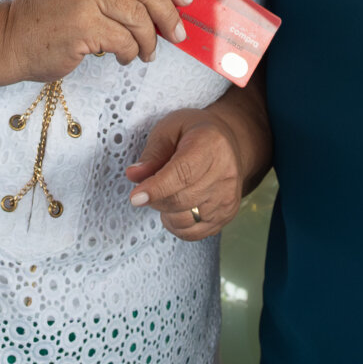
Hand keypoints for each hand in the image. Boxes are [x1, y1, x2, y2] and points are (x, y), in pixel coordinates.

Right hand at [0, 0, 186, 86]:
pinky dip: (130, 53)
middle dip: (169, 15)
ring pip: (139, 18)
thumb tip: (169, 2)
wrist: (12, 39)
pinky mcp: (82, 25)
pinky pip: (124, 41)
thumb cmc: (53, 18)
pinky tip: (124, 58)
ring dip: (149, 41)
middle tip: (177, 34)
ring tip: (145, 53)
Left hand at [125, 108, 250, 239]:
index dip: (157, 188)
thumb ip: (152, 154)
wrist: (228, 143)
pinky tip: (177, 208)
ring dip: (166, 212)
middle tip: (148, 187)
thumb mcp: (169, 130)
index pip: (182, 173)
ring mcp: (228, 196)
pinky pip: (195, 233)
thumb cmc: (195, 134)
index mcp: (210, 145)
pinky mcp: (227, 214)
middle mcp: (224, 173)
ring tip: (167, 193)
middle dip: (156, 199)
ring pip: (186, 219)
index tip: (136, 198)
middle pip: (181, 199)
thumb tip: (134, 175)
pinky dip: (178, 225)